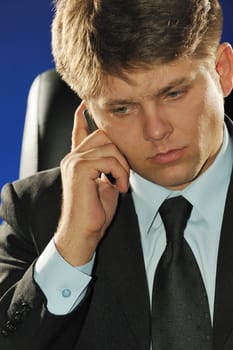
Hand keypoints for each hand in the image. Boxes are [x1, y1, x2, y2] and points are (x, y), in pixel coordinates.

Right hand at [54, 102, 129, 265]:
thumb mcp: (105, 184)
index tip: (84, 104)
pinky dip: (119, 173)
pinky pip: (108, 159)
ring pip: (109, 147)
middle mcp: (73, 157)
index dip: (82, 117)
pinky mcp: (79, 168)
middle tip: (124, 174)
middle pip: (104, 135)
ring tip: (122, 184)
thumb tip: (116, 156)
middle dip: (121, 153)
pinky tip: (118, 187)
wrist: (83, 232)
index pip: (79, 131)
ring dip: (123, 166)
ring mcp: (74, 161)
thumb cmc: (95, 212)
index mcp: (78, 160)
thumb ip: (106, 167)